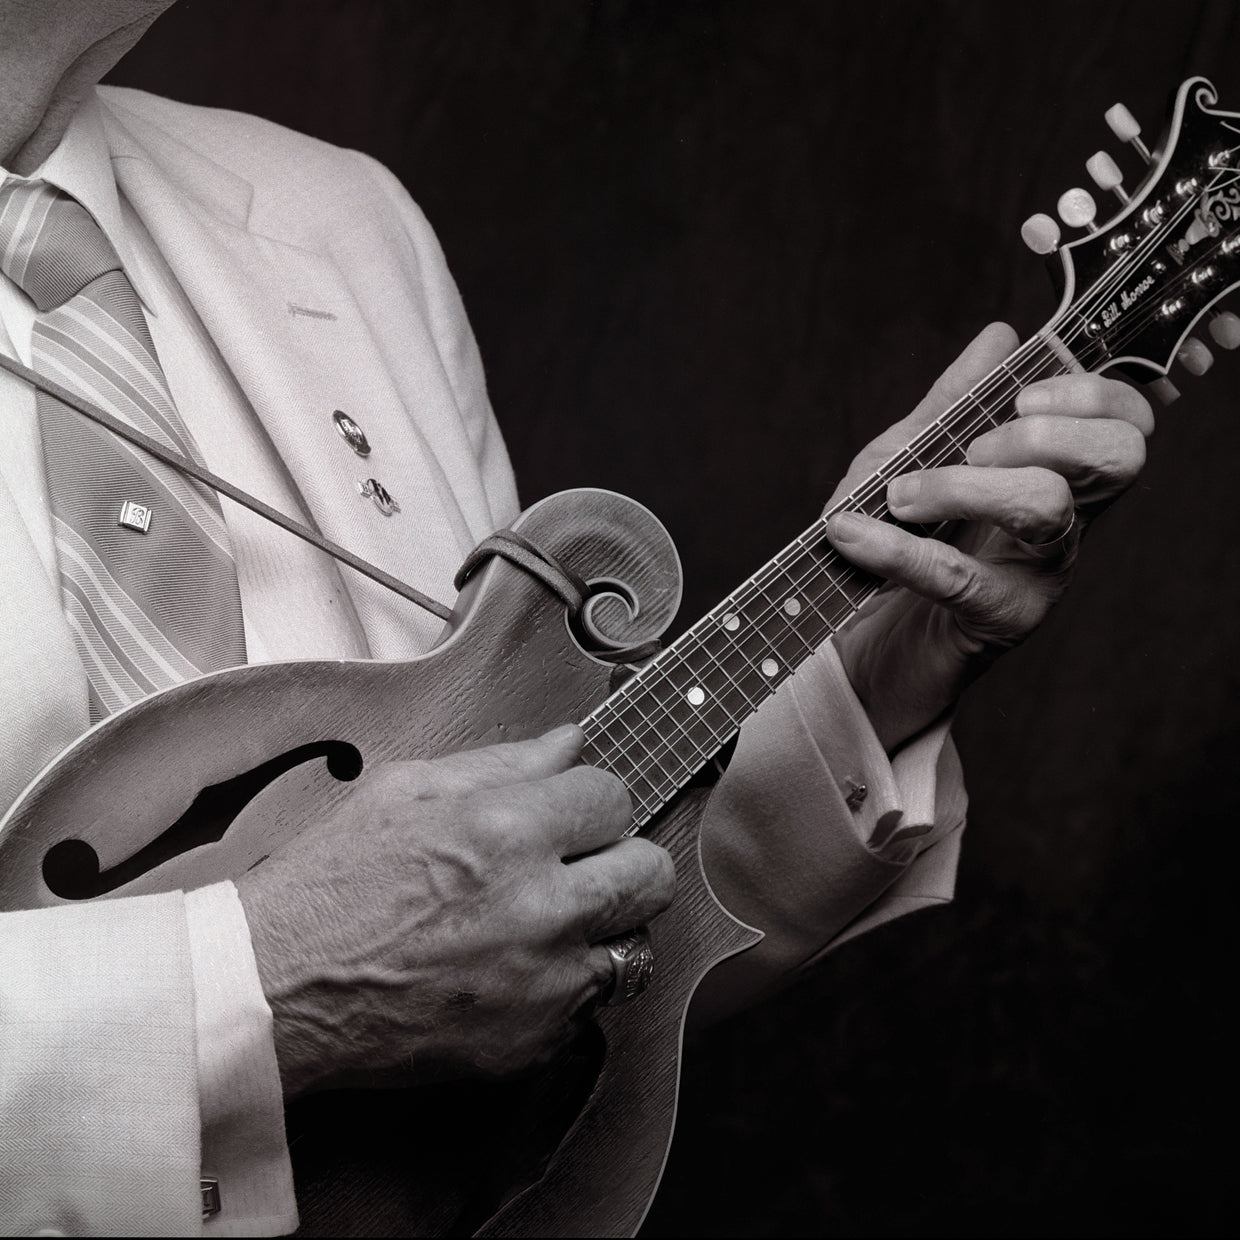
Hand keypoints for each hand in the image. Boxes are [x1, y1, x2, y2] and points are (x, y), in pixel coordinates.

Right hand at [234, 725, 674, 1096]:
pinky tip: (508, 969)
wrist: (274, 990)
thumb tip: (567, 743)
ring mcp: (540, 983)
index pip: (614, 797)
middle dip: (623, 859)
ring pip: (633, 944)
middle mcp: (537, 907)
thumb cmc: (328, 886)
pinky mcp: (530, 1042)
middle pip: (652, 873)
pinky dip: (561, 986)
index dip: (591, 802)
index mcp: (507, 830)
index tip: (574, 814)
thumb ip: (502, 762)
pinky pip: (588, 1005)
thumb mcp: (406, 791)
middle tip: (584, 865)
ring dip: (599, 928)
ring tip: (545, 922)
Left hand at [824, 322, 1151, 751]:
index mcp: (1057, 473)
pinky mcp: (1000, 620)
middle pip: (1118, 458)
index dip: (1094, 393)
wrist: (858, 642)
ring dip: (965, 484)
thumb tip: (1000, 335)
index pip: (1124, 422)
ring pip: (1047, 507)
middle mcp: (1067, 522)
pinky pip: (960, 574)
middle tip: (977, 445)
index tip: (1024, 393)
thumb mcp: (912, 457)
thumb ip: (954, 401)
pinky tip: (848, 532)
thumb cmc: (896, 543)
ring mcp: (1041, 573)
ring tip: (901, 495)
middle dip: (1046, 432)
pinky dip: (894, 548)